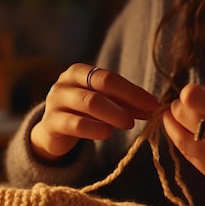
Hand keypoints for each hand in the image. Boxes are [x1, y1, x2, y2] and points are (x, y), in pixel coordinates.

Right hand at [31, 63, 158, 160]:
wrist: (52, 132)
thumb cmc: (82, 113)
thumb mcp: (103, 104)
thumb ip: (125, 104)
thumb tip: (153, 108)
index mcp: (80, 72)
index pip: (109, 77)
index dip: (133, 91)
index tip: (153, 104)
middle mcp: (65, 82)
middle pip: (100, 85)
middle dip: (127, 100)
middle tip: (145, 115)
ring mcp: (56, 101)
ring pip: (89, 103)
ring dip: (114, 114)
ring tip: (129, 124)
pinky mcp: (51, 123)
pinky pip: (76, 124)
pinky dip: (95, 128)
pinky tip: (107, 133)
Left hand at [162, 84, 204, 205]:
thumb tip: (191, 95)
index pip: (192, 99)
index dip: (187, 93)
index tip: (192, 94)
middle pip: (183, 118)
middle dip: (178, 109)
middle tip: (179, 106)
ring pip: (181, 141)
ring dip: (173, 128)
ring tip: (172, 119)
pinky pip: (191, 159)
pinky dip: (184, 145)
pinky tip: (185, 136)